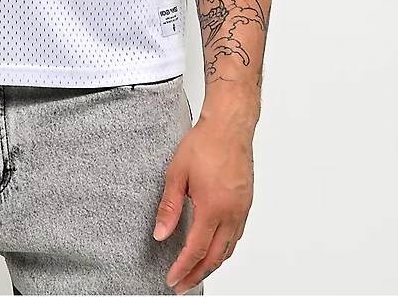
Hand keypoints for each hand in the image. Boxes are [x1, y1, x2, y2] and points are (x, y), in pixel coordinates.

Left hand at [153, 112, 253, 293]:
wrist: (229, 126)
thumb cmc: (204, 144)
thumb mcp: (177, 174)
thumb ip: (169, 207)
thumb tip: (161, 234)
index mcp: (213, 208)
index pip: (196, 250)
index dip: (182, 268)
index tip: (172, 279)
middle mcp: (231, 214)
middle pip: (214, 257)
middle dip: (197, 275)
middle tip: (182, 284)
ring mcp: (242, 210)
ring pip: (228, 250)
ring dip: (211, 265)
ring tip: (195, 272)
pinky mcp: (246, 204)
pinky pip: (236, 236)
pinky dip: (223, 250)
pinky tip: (214, 249)